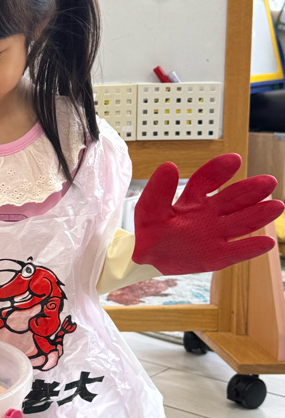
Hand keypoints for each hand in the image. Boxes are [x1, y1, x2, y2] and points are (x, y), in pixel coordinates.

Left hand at [132, 153, 282, 274]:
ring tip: (276, 206)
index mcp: (192, 199)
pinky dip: (250, 248)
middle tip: (268, 181)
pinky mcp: (216, 256)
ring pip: (241, 222)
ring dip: (258, 214)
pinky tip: (267, 243)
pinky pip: (236, 251)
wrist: (146, 257)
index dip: (220, 170)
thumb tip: (170, 165)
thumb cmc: (148, 231)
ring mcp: (215, 234)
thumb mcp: (148, 209)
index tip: (234, 160)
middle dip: (250, 190)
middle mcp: (209, 214)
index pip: (208, 180)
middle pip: (233, 199)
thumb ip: (157, 190)